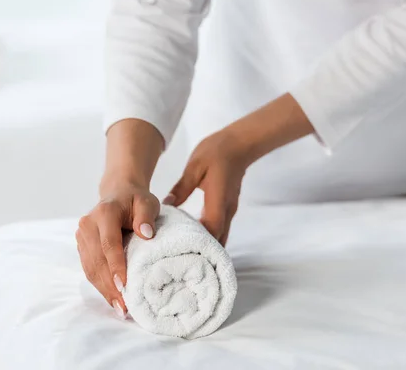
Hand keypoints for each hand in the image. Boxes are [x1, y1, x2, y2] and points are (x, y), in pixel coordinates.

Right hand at [76, 183, 159, 317]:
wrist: (119, 194)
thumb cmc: (136, 200)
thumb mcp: (147, 202)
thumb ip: (146, 216)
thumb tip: (146, 233)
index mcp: (104, 213)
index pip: (109, 243)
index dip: (116, 266)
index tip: (124, 286)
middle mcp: (87, 225)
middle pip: (97, 260)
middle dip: (110, 286)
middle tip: (124, 307)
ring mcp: (82, 236)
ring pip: (91, 268)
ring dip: (104, 290)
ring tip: (120, 308)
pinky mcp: (82, 247)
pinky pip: (90, 269)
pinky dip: (100, 285)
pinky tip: (112, 298)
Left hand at [166, 130, 249, 245]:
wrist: (239, 144)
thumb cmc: (217, 152)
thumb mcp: (194, 167)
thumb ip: (181, 188)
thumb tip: (167, 205)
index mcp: (218, 200)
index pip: (212, 229)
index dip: (202, 244)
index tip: (187, 254)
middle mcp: (227, 209)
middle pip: (219, 239)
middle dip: (205, 252)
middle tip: (186, 261)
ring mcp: (230, 209)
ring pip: (222, 235)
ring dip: (209, 246)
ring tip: (190, 254)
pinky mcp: (229, 207)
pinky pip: (221, 227)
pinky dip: (211, 236)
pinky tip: (197, 238)